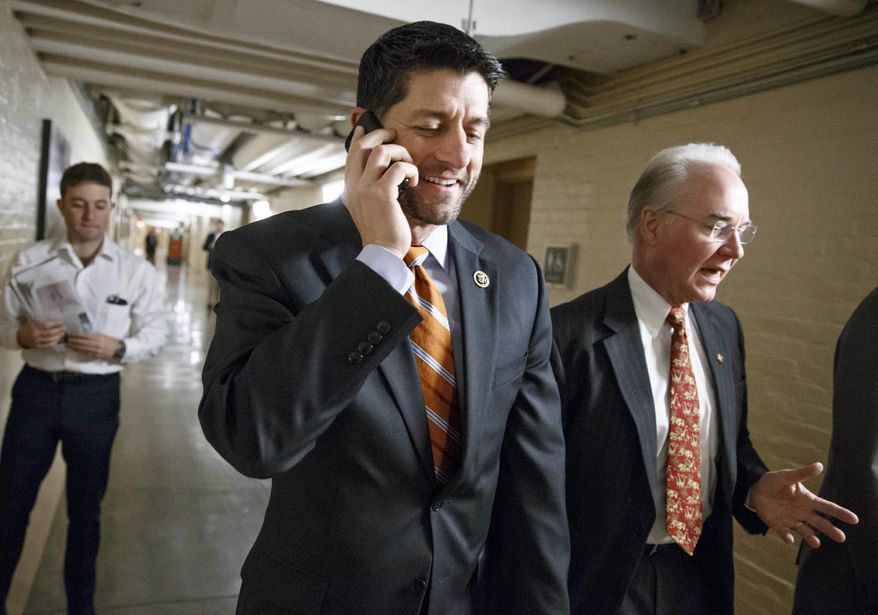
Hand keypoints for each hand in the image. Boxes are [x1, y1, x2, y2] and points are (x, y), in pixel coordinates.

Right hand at [17, 319, 64, 347]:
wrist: (20, 337)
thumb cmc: (28, 328)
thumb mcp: (32, 321)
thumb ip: (40, 319)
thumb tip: (53, 315)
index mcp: (33, 326)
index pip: (46, 325)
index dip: (54, 324)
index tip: (60, 322)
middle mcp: (35, 334)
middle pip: (49, 333)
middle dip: (58, 330)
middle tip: (64, 328)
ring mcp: (36, 341)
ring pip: (50, 339)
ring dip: (58, 336)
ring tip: (63, 333)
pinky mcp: (37, 346)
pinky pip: (48, 345)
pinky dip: (54, 342)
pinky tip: (59, 339)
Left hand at [66, 332, 120, 359]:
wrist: (117, 349)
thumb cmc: (109, 341)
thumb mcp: (102, 335)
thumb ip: (92, 335)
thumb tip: (82, 335)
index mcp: (98, 337)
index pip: (84, 336)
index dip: (76, 335)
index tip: (71, 334)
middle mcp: (96, 344)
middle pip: (82, 342)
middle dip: (73, 341)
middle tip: (67, 340)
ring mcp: (96, 350)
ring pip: (82, 348)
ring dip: (74, 346)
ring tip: (68, 345)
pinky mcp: (95, 355)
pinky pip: (85, 353)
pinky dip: (79, 351)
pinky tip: (74, 349)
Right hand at [342, 123, 418, 257]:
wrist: (382, 251)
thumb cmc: (381, 231)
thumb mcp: (368, 207)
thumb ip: (369, 188)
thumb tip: (382, 171)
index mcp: (350, 188)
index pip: (351, 154)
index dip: (359, 137)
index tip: (366, 128)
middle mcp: (354, 185)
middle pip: (364, 145)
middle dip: (382, 135)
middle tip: (395, 137)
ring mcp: (366, 188)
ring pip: (381, 151)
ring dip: (400, 153)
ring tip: (409, 166)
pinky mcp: (382, 193)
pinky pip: (399, 167)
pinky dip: (410, 170)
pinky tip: (414, 182)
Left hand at [749, 462, 858, 547]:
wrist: (756, 491)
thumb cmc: (774, 482)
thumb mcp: (786, 476)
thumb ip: (802, 474)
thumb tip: (819, 466)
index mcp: (807, 500)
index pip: (826, 507)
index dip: (840, 513)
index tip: (854, 519)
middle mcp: (803, 512)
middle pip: (819, 522)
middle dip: (830, 530)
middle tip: (841, 538)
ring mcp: (792, 520)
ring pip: (805, 531)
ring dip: (811, 538)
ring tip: (816, 544)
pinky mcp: (779, 525)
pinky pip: (785, 533)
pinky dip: (788, 536)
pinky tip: (790, 538)